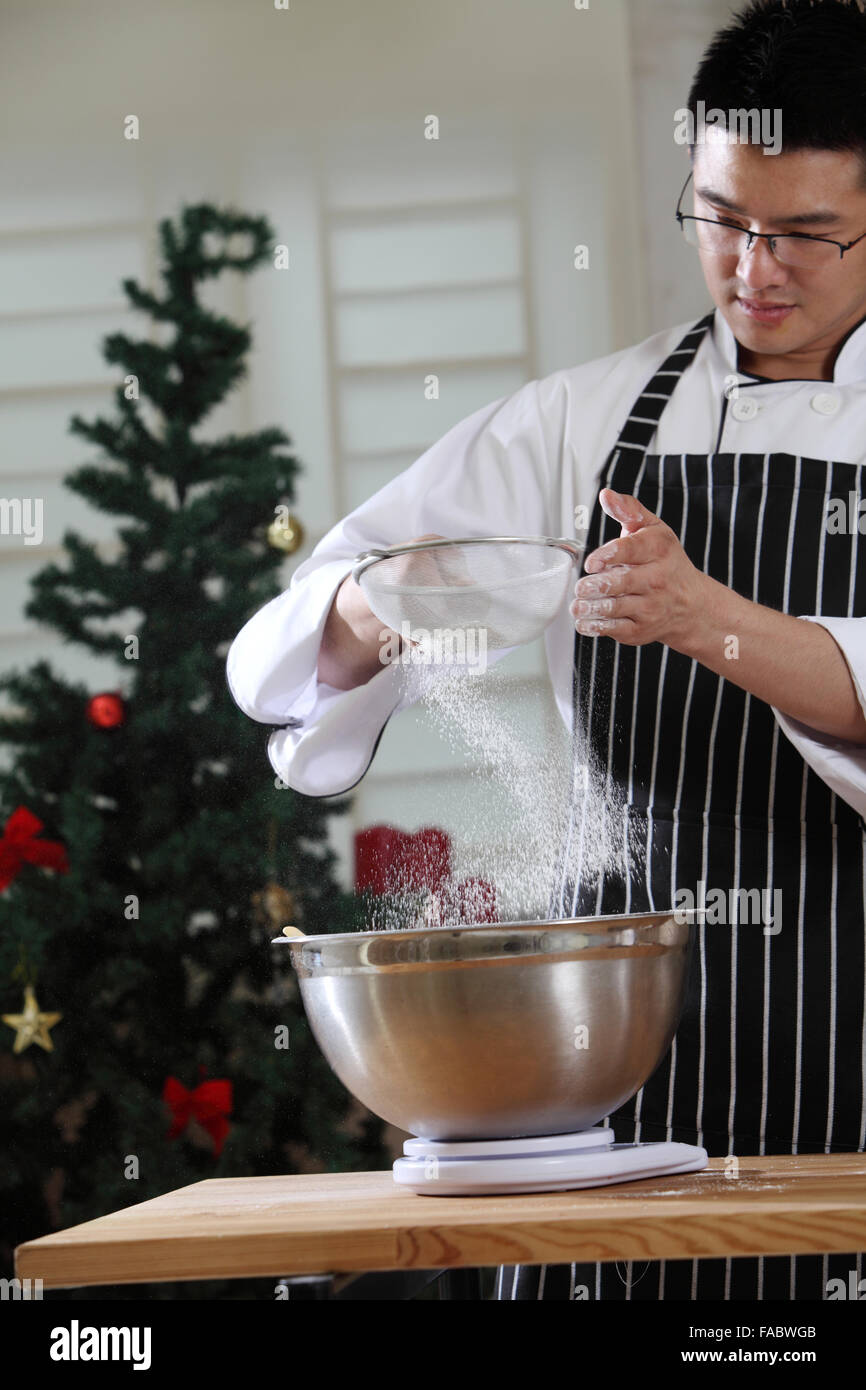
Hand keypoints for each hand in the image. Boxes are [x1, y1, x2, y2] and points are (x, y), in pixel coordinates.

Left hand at [570, 489, 706, 648]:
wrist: (691, 604)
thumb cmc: (666, 562)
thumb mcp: (654, 530)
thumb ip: (628, 511)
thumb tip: (606, 495)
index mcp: (658, 550)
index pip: (631, 550)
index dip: (608, 556)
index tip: (591, 563)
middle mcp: (656, 579)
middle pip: (621, 582)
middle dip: (596, 586)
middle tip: (581, 587)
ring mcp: (649, 606)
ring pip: (616, 607)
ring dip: (592, 607)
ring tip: (578, 605)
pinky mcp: (641, 629)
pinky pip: (615, 629)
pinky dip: (596, 626)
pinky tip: (584, 621)